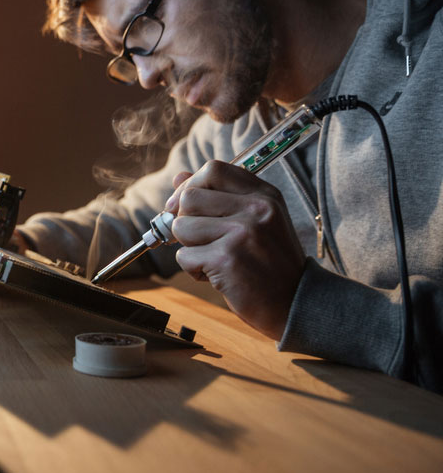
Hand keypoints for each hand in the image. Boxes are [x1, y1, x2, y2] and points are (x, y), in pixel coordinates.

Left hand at [164, 160, 305, 339]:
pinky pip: (184, 256)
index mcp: (264, 195)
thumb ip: (219, 196)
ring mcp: (243, 232)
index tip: (183, 205)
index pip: (213, 170)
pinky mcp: (227, 258)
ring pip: (182, 227)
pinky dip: (193, 269)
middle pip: (190, 197)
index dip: (190, 185)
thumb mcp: (255, 220)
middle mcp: (257, 209)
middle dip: (185, 221)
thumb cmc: (268, 262)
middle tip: (202, 240)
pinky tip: (218, 275)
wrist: (293, 303)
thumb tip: (179, 178)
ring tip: (214, 258)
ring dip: (189, 246)